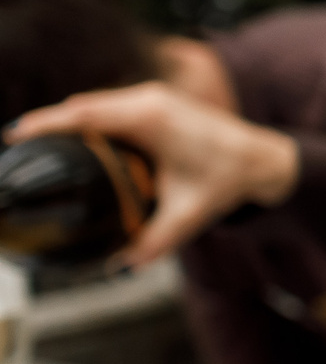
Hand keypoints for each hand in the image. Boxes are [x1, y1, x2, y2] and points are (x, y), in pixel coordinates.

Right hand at [7, 83, 297, 266]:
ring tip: (31, 144)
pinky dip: (86, 118)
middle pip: (82, 105)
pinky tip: (68, 137)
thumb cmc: (227, 183)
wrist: (263, 160)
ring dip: (65, 119)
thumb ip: (154, 241)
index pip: (84, 114)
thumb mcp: (189, 216)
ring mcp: (153, 97)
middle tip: (13, 148)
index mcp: (150, 118)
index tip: (14, 135)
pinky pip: (110, 106)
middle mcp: (148, 99)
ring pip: (94, 103)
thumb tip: (119, 267)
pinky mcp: (157, 102)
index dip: (45, 123)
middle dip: (46, 123)